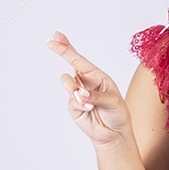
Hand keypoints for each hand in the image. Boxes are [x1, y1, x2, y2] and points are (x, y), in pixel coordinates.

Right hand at [46, 30, 131, 145]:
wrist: (114, 133)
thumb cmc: (117, 113)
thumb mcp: (112, 101)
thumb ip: (96, 95)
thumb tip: (80, 92)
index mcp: (96, 75)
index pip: (79, 59)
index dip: (66, 47)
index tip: (55, 37)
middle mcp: (85, 82)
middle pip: (68, 63)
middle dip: (61, 51)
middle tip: (51, 42)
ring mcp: (77, 93)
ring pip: (67, 82)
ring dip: (75, 89)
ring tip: (87, 100)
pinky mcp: (73, 106)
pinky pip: (71, 100)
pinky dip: (81, 104)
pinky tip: (90, 109)